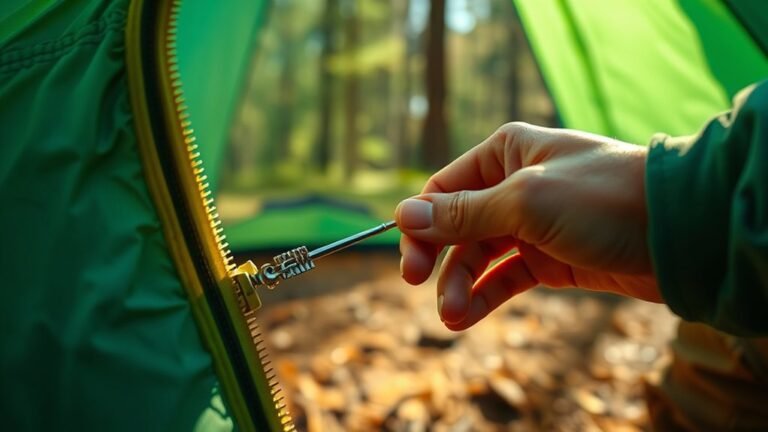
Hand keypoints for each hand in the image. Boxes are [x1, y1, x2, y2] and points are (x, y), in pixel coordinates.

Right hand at [395, 122, 660, 330]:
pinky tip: (466, 317)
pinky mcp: (551, 259)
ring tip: (452, 317)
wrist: (679, 232)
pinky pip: (505, 279)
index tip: (411, 263)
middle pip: (457, 227)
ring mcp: (533, 225)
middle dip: (441, 261)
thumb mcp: (525, 201)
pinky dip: (485, 296)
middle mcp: (514, 186)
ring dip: (461, 286)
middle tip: (422, 290)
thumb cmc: (603, 199)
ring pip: (480, 257)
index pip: (444, 190)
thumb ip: (464, 213)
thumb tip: (404, 213)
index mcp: (505, 153)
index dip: (421, 226)